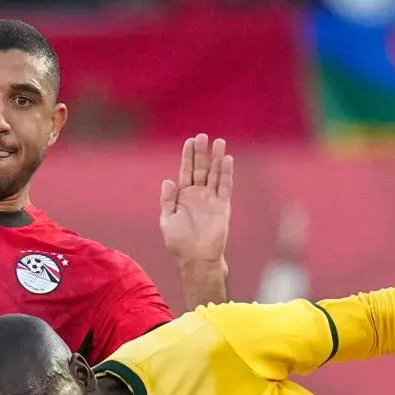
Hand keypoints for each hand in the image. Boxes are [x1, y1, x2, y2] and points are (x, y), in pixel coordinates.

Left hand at [160, 133, 232, 267]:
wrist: (196, 259)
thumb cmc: (179, 243)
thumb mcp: (167, 220)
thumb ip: (167, 200)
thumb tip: (167, 180)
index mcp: (183, 197)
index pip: (186, 171)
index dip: (188, 157)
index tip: (189, 141)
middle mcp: (198, 195)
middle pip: (201, 169)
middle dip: (201, 153)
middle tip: (202, 136)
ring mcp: (211, 200)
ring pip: (215, 174)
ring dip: (216, 158)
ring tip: (218, 141)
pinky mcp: (222, 207)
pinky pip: (225, 187)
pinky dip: (226, 173)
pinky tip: (227, 160)